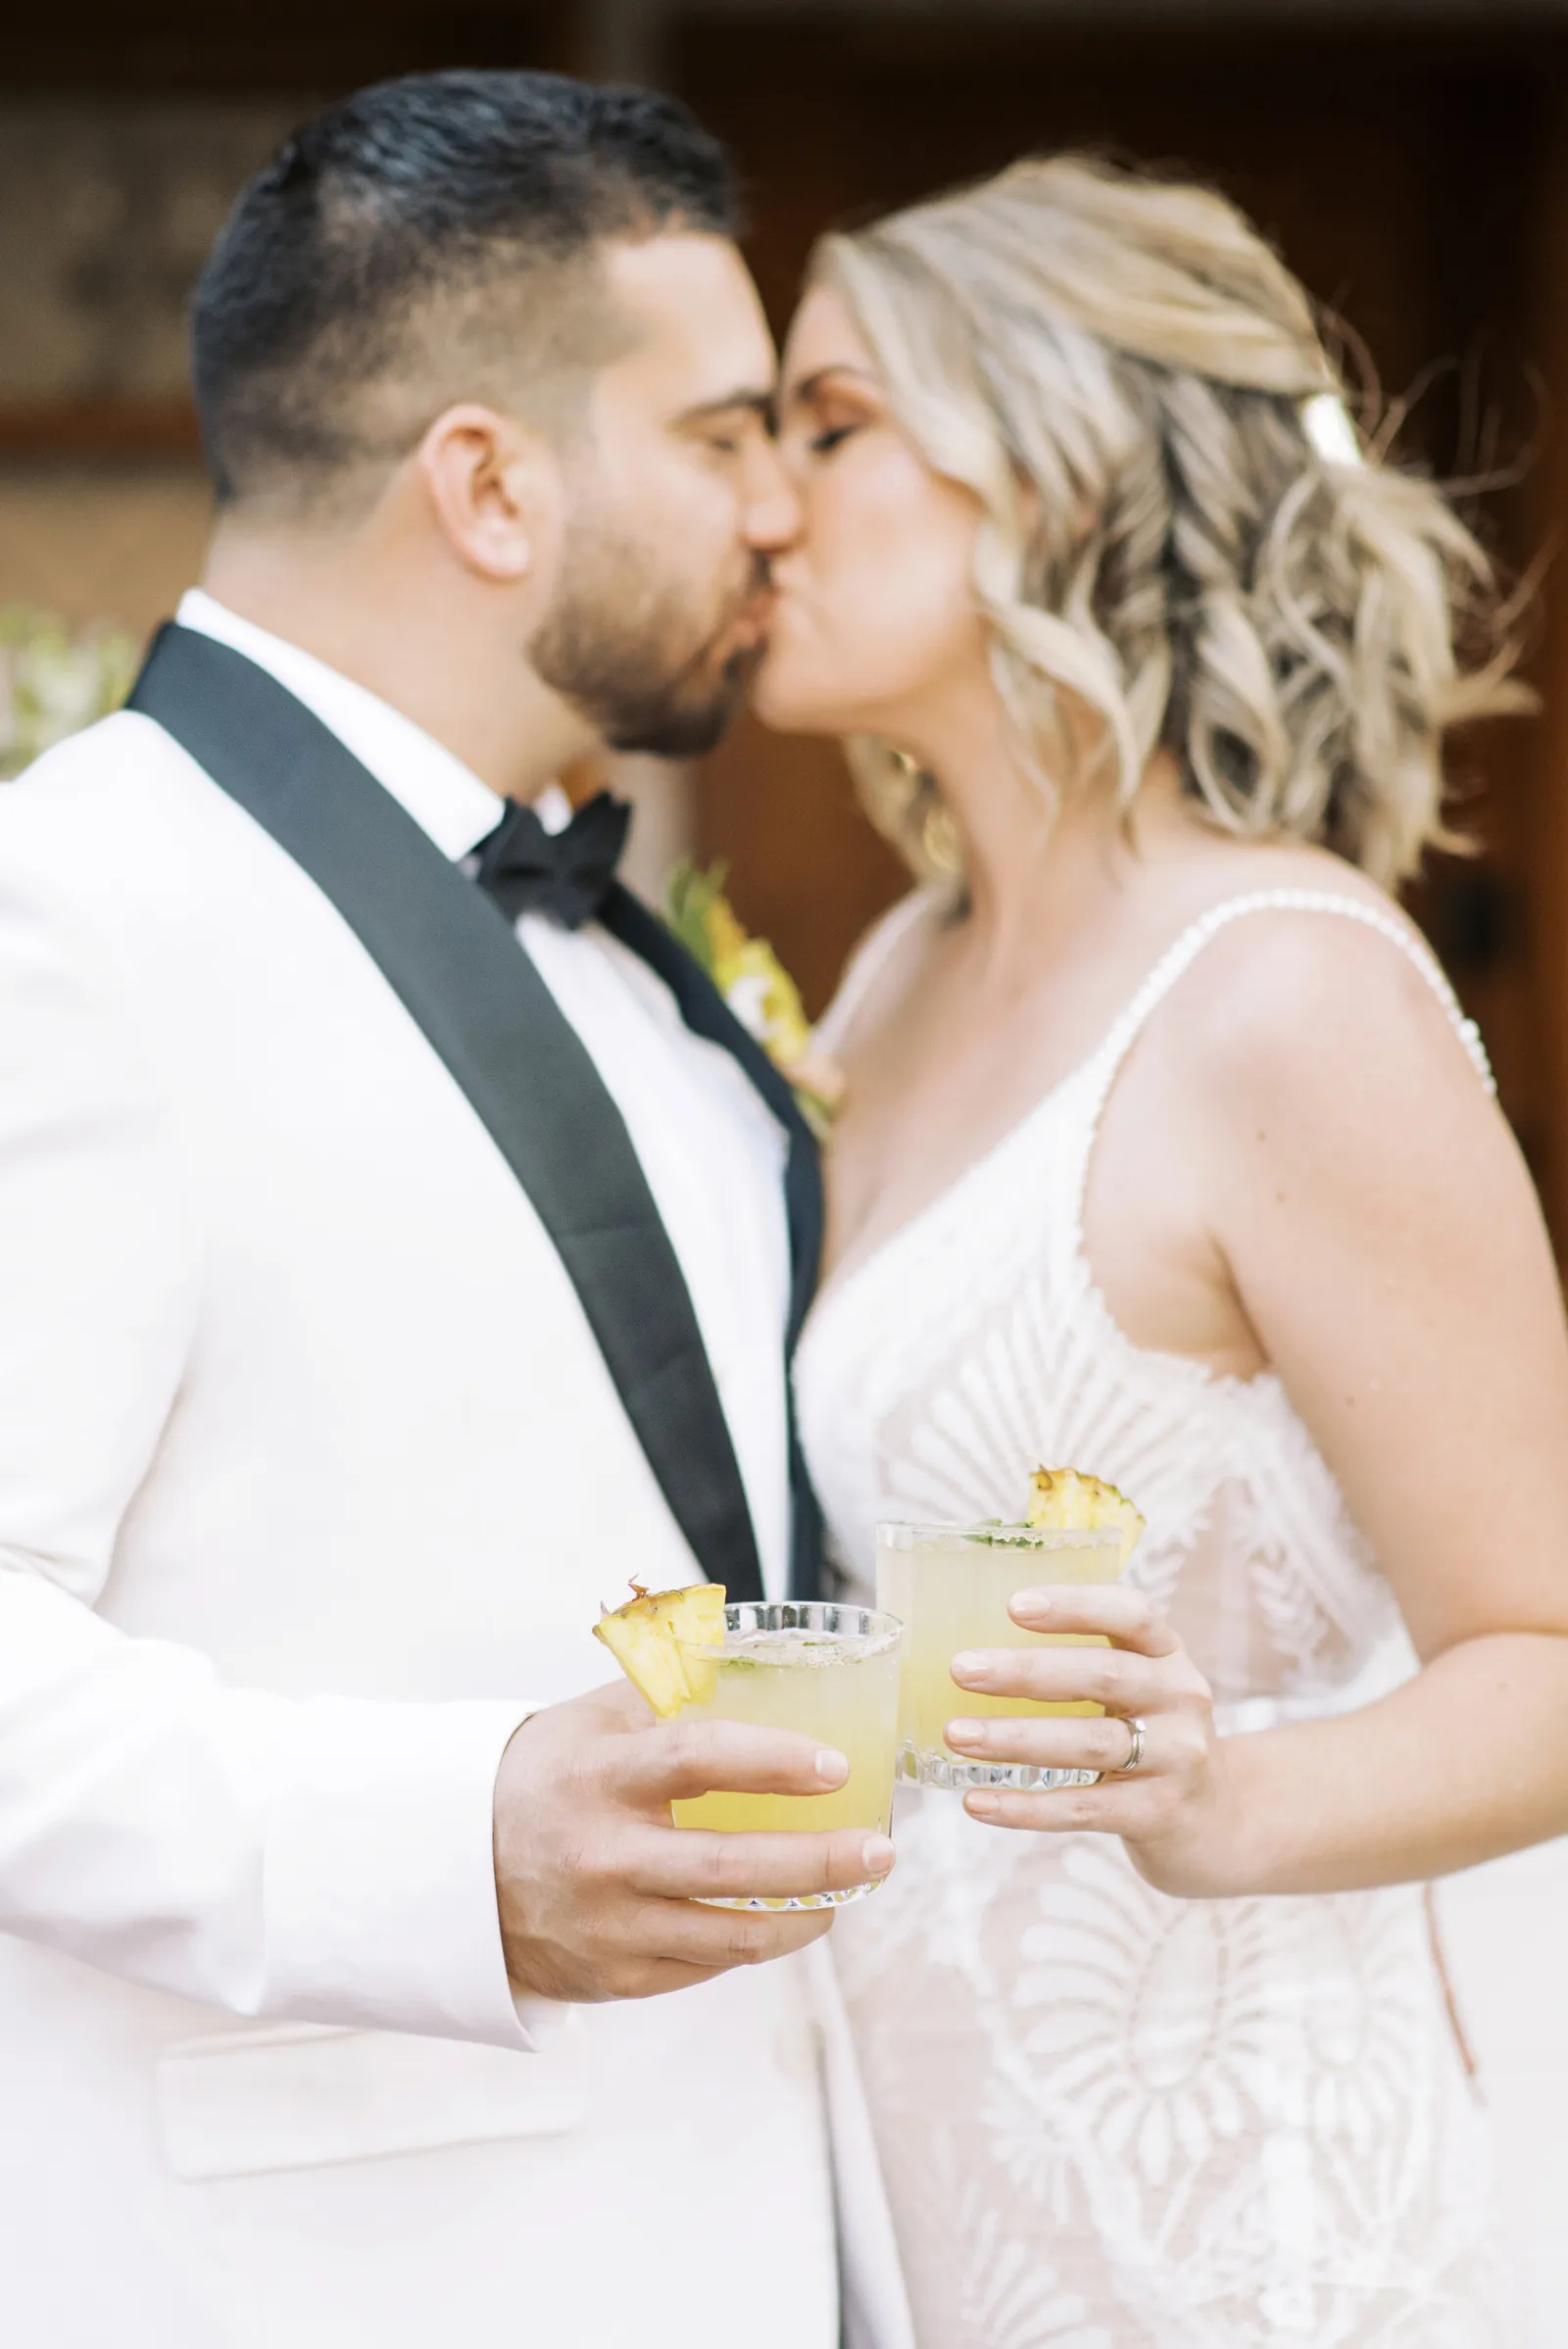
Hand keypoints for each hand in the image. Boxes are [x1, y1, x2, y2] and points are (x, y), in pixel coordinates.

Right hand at [492, 1679, 895, 2000]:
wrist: (456, 1872)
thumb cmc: (546, 1778)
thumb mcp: (590, 1720)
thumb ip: (669, 1690)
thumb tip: (759, 1651)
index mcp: (600, 1774)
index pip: (696, 1759)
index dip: (772, 1761)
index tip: (835, 1765)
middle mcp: (603, 1855)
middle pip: (730, 1867)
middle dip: (821, 1861)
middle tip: (880, 1848)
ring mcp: (609, 1925)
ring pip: (730, 1935)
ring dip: (807, 1915)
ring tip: (852, 1889)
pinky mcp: (614, 1978)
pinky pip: (705, 1967)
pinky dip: (757, 1942)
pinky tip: (790, 1916)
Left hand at [944, 1585, 1231, 1892]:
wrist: (1216, 1821)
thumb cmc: (1149, 1736)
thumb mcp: (1138, 1688)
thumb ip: (1081, 1664)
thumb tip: (976, 1653)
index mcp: (1168, 1655)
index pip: (1131, 1615)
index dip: (1075, 1606)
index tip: (1013, 1606)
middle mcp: (1181, 1699)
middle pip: (1103, 1676)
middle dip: (1026, 1672)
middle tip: (961, 1669)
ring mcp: (1177, 1759)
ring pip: (1090, 1744)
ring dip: (1016, 1739)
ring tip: (957, 1735)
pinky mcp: (1159, 1813)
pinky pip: (1083, 1808)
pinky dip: (1025, 1807)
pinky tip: (976, 1802)